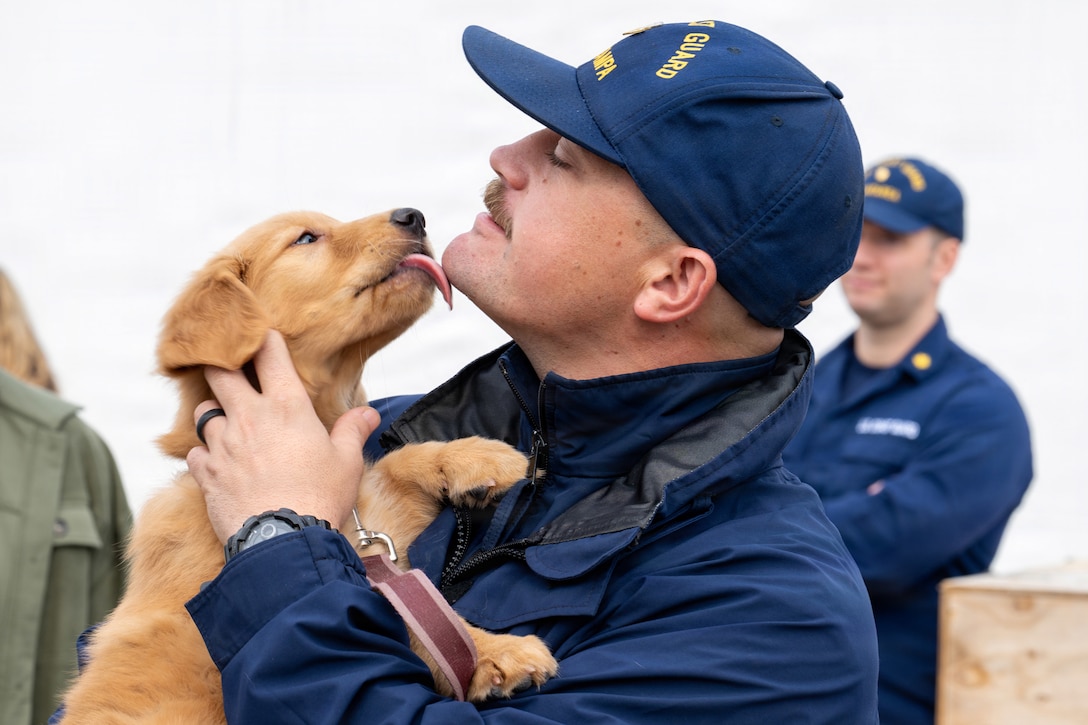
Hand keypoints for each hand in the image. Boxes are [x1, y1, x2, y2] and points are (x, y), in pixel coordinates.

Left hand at [186, 330, 379, 543]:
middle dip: (221, 365)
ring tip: (224, 423)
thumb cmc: (320, 497)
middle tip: (228, 368)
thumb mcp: (347, 462)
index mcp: (287, 407)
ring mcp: (222, 444)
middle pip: (220, 373)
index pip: (270, 356)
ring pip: (202, 412)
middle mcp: (249, 418)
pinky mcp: (206, 473)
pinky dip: (203, 454)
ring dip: (212, 414)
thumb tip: (368, 413)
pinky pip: (194, 453)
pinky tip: (216, 462)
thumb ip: (353, 430)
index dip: (264, 340)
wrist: (284, 541)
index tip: (264, 335)